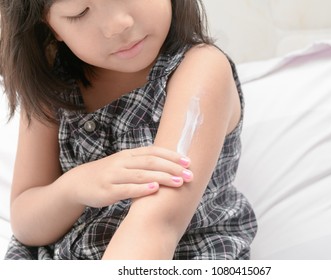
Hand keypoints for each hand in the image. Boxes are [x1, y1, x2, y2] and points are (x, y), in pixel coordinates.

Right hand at [62, 146, 192, 207]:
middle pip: (151, 161)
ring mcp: (114, 176)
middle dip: (172, 167)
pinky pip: (127, 188)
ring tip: (178, 181)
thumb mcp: (124, 164)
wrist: (78, 183)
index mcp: (129, 155)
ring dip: (162, 177)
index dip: (172, 156)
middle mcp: (122, 162)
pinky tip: (155, 189)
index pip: (154, 151)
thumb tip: (169, 165)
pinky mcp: (107, 190)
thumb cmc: (108, 174)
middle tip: (188, 174)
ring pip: (141, 174)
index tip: (188, 161)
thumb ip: (142, 163)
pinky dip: (142, 188)